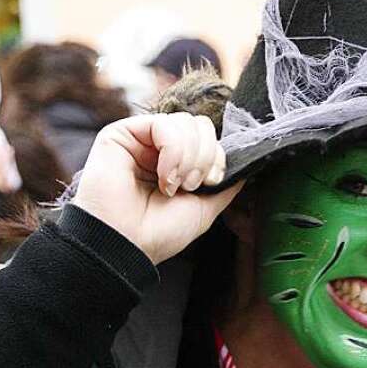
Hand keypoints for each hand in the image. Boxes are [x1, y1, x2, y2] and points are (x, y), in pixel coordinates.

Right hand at [72, 113, 239, 264]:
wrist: (127, 245)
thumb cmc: (159, 233)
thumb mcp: (204, 209)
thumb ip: (224, 184)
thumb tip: (244, 163)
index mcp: (177, 165)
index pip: (209, 138)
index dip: (218, 156)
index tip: (211, 182)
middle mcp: (159, 150)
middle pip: (200, 125)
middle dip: (206, 155)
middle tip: (192, 185)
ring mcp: (141, 140)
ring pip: (185, 122)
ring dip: (188, 157)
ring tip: (174, 185)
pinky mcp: (122, 134)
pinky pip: (163, 124)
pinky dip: (173, 151)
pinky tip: (164, 177)